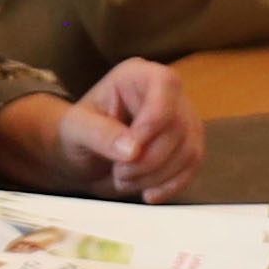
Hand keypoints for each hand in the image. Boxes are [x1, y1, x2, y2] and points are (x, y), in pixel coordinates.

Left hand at [34, 58, 200, 203]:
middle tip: (118, 174)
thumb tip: (133, 150)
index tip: (131, 153)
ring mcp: (182, 117)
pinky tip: (148, 194)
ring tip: (124, 180)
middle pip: (177, 125)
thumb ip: (100, 134)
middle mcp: (166, 92)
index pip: (164, 84)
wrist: (84, 153)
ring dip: (156, 175)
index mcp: (138, 74)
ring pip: (188, 149)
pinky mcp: (188, 143)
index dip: (153, 120)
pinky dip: (172, 185)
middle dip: (148, 160)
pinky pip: (193, 165)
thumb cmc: (77, 132)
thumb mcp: (76, 129)